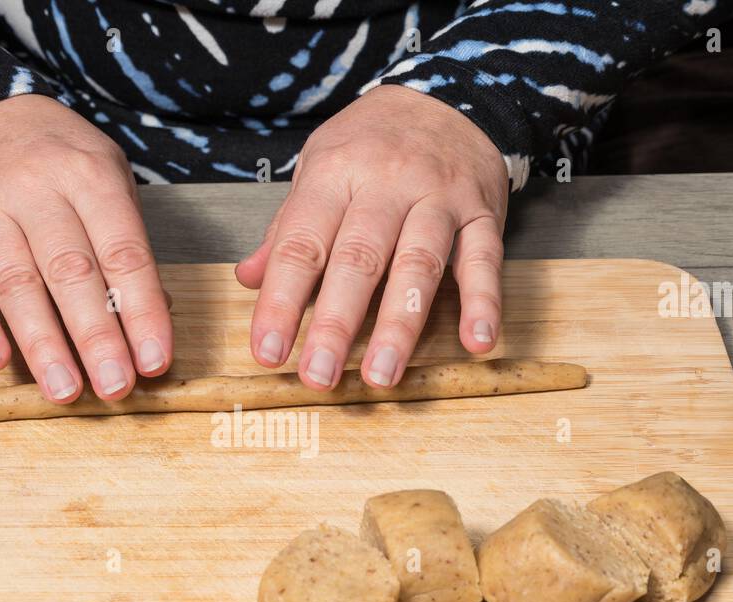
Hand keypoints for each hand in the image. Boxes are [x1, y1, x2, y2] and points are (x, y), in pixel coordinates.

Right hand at [0, 95, 169, 401]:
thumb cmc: (61, 161)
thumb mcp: (108, 181)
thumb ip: (127, 245)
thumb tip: (152, 314)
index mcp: (88, 176)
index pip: (123, 253)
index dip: (141, 311)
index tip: (155, 360)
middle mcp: (35, 189)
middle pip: (71, 273)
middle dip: (96, 337)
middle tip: (115, 386)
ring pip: (16, 284)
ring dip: (42, 344)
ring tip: (64, 390)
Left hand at [236, 84, 508, 389]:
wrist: (447, 94)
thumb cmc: (371, 144)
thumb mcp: (318, 168)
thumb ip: (287, 228)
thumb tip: (248, 278)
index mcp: (334, 173)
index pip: (300, 245)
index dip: (280, 302)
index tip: (268, 351)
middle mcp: (386, 182)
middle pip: (358, 259)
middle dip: (335, 323)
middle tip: (318, 375)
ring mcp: (438, 197)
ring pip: (418, 264)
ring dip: (400, 325)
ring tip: (381, 375)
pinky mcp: (482, 212)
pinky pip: (484, 260)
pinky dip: (483, 302)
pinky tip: (476, 341)